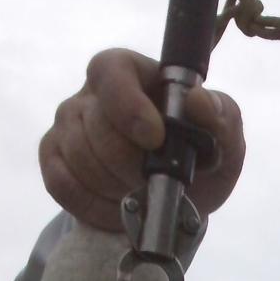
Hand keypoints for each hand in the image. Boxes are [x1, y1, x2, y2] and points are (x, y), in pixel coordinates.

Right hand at [38, 47, 244, 231]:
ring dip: (114, 188)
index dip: (129, 108)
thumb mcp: (225, 141)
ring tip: (138, 196)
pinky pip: (60, 182)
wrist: (178, 201)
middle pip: (96, 127)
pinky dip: (92, 204)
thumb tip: (198, 101)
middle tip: (154, 182)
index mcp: (131, 72)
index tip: (155, 140)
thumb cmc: (200, 159)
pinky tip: (116, 208)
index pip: (112, 73)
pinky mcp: (53, 158)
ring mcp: (68, 124)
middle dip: (130, 166)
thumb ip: (223, 117)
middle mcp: (92, 93)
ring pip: (78, 157)